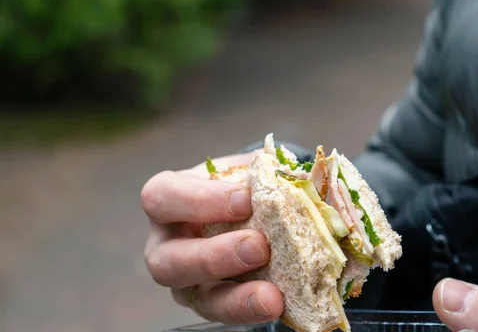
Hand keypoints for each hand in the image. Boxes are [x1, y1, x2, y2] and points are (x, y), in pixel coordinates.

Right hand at [141, 152, 283, 323]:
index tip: (247, 199)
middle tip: (258, 247)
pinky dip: (250, 309)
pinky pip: (223, 313)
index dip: (201, 199)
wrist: (256, 206)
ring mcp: (185, 278)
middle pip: (166, 259)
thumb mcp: (252, 167)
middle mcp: (167, 242)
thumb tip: (309, 180)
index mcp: (168, 197)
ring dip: (234, 297)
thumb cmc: (245, 182)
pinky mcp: (209, 302)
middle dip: (214, 256)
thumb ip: (271, 171)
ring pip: (193, 297)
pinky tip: (277, 303)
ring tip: (271, 295)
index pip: (164, 196)